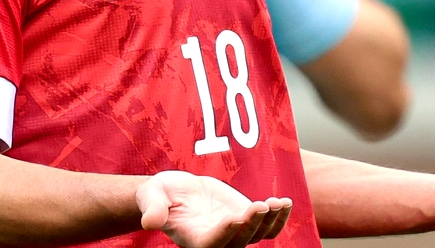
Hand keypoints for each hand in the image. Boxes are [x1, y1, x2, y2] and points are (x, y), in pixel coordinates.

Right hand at [136, 170, 291, 247]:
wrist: (175, 192)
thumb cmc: (159, 195)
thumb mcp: (152, 197)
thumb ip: (154, 209)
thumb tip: (150, 222)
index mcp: (194, 239)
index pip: (212, 243)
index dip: (225, 232)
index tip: (234, 217)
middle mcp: (217, 241)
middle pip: (239, 242)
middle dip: (251, 225)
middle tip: (260, 205)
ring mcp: (235, 232)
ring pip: (258, 236)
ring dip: (269, 222)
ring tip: (277, 203)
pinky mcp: (246, 220)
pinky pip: (268, 227)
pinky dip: (278, 217)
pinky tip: (284, 202)